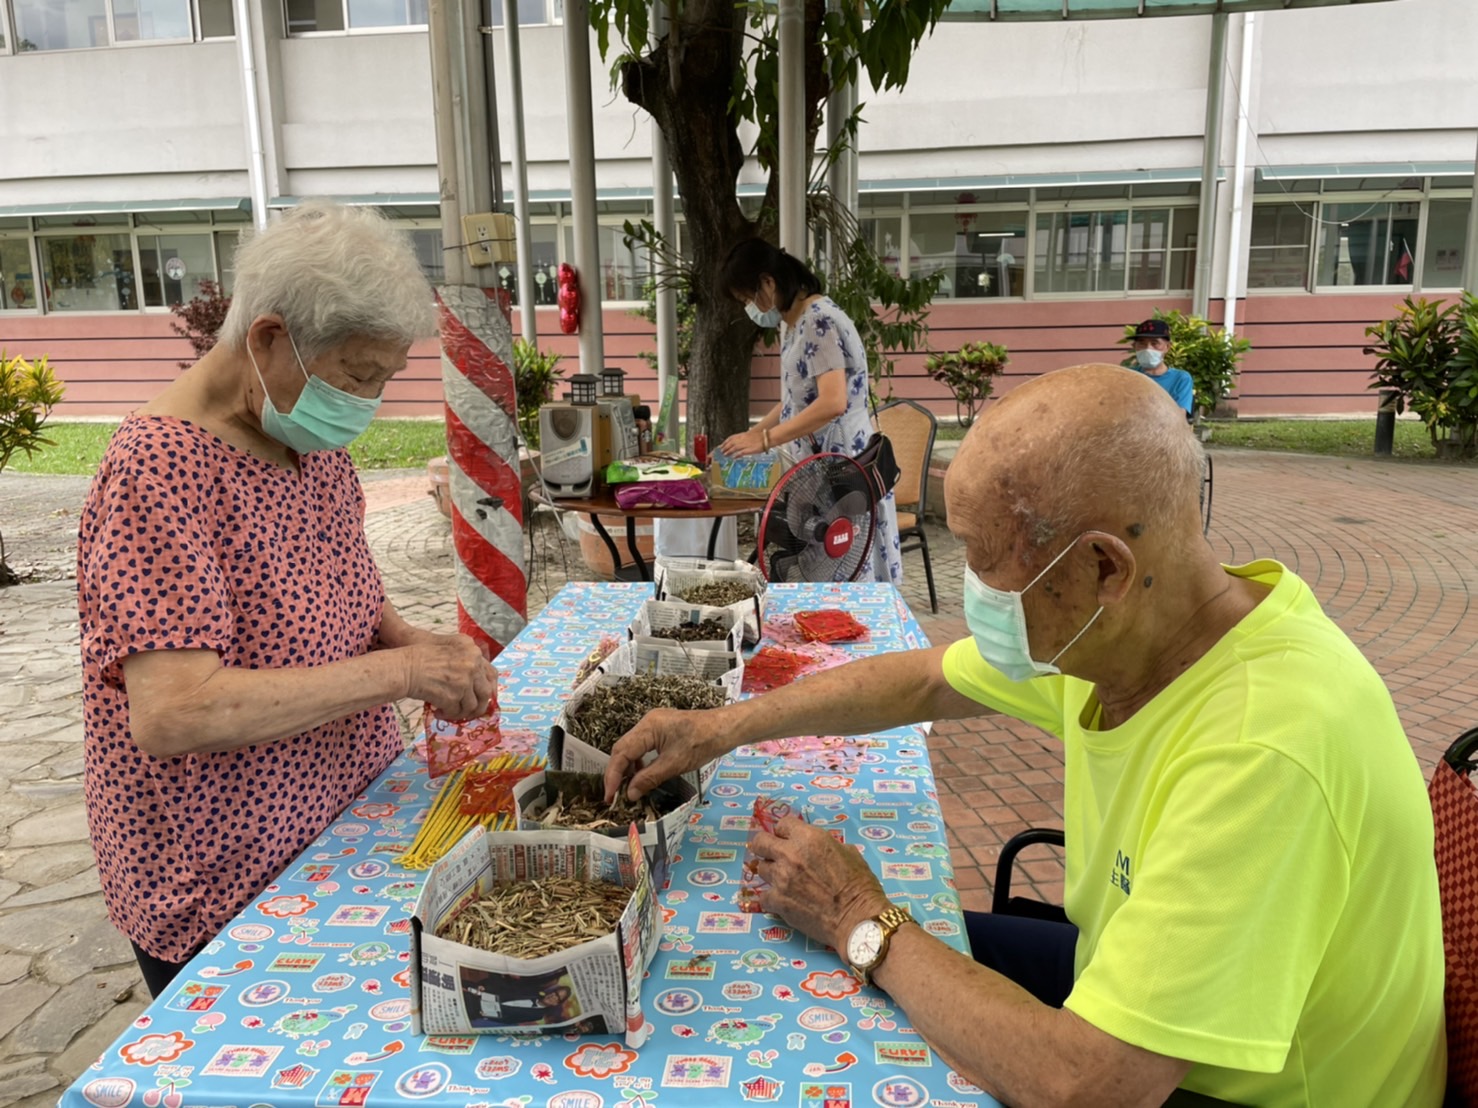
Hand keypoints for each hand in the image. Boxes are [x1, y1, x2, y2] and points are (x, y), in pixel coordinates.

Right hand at [403, 633, 496, 720]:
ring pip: (473, 705)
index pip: (491, 673)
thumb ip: (466, 661)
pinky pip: (457, 712)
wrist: (403, 666)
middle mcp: (472, 662)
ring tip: (450, 712)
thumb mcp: (448, 649)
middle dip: (479, 706)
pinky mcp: (454, 695)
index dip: (488, 689)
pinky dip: (449, 715)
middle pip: (486, 692)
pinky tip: (439, 712)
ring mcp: (464, 679)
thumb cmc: (420, 657)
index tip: (483, 698)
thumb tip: (479, 686)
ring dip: (462, 712)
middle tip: (470, 712)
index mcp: (471, 649)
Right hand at [603, 707, 725, 802]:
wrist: (725, 729)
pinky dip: (640, 762)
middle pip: (623, 749)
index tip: (610, 796)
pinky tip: (643, 776)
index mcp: (647, 727)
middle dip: (618, 773)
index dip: (613, 775)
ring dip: (629, 769)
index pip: (621, 752)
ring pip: (632, 748)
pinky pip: (643, 747)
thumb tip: (630, 794)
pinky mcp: (662, 730)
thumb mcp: (674, 764)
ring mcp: (654, 725)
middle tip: (614, 796)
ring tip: (628, 789)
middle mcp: (647, 723)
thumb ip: (649, 779)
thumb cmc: (702, 743)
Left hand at [720, 429, 767, 457]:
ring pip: (734, 447)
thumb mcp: (750, 436)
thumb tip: (738, 444)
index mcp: (743, 435)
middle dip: (724, 447)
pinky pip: (741, 452)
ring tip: (725, 454)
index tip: (721, 446)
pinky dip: (737, 455)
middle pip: (731, 443)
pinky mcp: (750, 449)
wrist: (768, 438)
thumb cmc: (760, 437)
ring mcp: (746, 444)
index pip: (731, 438)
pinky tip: (734, 457)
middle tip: (721, 451)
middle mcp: (743, 439)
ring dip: (728, 451)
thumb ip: (743, 439)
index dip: (725, 442)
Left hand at [749, 816, 890, 951]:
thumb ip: (826, 845)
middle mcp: (790, 854)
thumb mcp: (849, 853)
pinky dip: (772, 898)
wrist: (858, 919)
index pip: (783, 824)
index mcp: (809, 838)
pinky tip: (784, 901)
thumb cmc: (860, 885)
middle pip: (760, 842)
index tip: (788, 839)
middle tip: (772, 855)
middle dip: (765, 847)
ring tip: (783, 881)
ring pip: (761, 868)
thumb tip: (817, 848)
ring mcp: (781, 878)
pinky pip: (764, 896)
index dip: (785, 832)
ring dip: (771, 873)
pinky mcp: (778, 901)